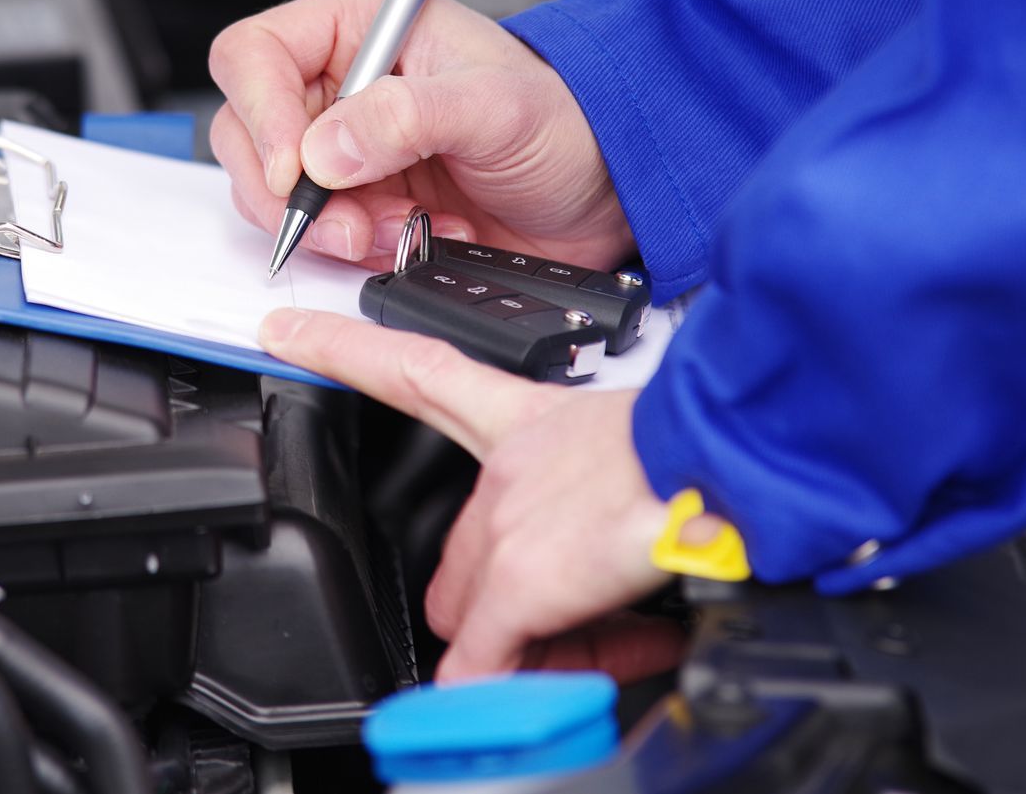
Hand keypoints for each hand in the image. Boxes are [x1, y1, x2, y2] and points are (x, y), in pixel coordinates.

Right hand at [209, 0, 631, 267]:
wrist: (602, 192)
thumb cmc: (564, 123)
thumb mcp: (495, 106)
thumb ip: (407, 117)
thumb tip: (323, 152)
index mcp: (362, 25)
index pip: (256, 54)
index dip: (260, 112)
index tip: (292, 171)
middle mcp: (340, 80)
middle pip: (246, 130)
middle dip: (287, 190)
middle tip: (344, 222)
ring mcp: (342, 144)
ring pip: (269, 190)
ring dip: (323, 226)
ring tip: (390, 230)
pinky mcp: (355, 199)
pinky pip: (312, 231)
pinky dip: (348, 249)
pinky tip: (403, 239)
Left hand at [259, 308, 679, 681]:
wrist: (740, 462)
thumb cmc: (711, 453)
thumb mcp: (638, 464)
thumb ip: (601, 509)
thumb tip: (617, 569)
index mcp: (531, 418)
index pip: (416, 368)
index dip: (344, 347)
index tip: (285, 329)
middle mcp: (508, 462)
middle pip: (460, 552)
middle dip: (501, 600)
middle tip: (575, 616)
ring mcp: (507, 521)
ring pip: (480, 611)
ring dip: (535, 644)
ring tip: (617, 641)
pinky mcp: (519, 579)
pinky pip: (482, 660)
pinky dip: (499, 689)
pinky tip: (531, 696)